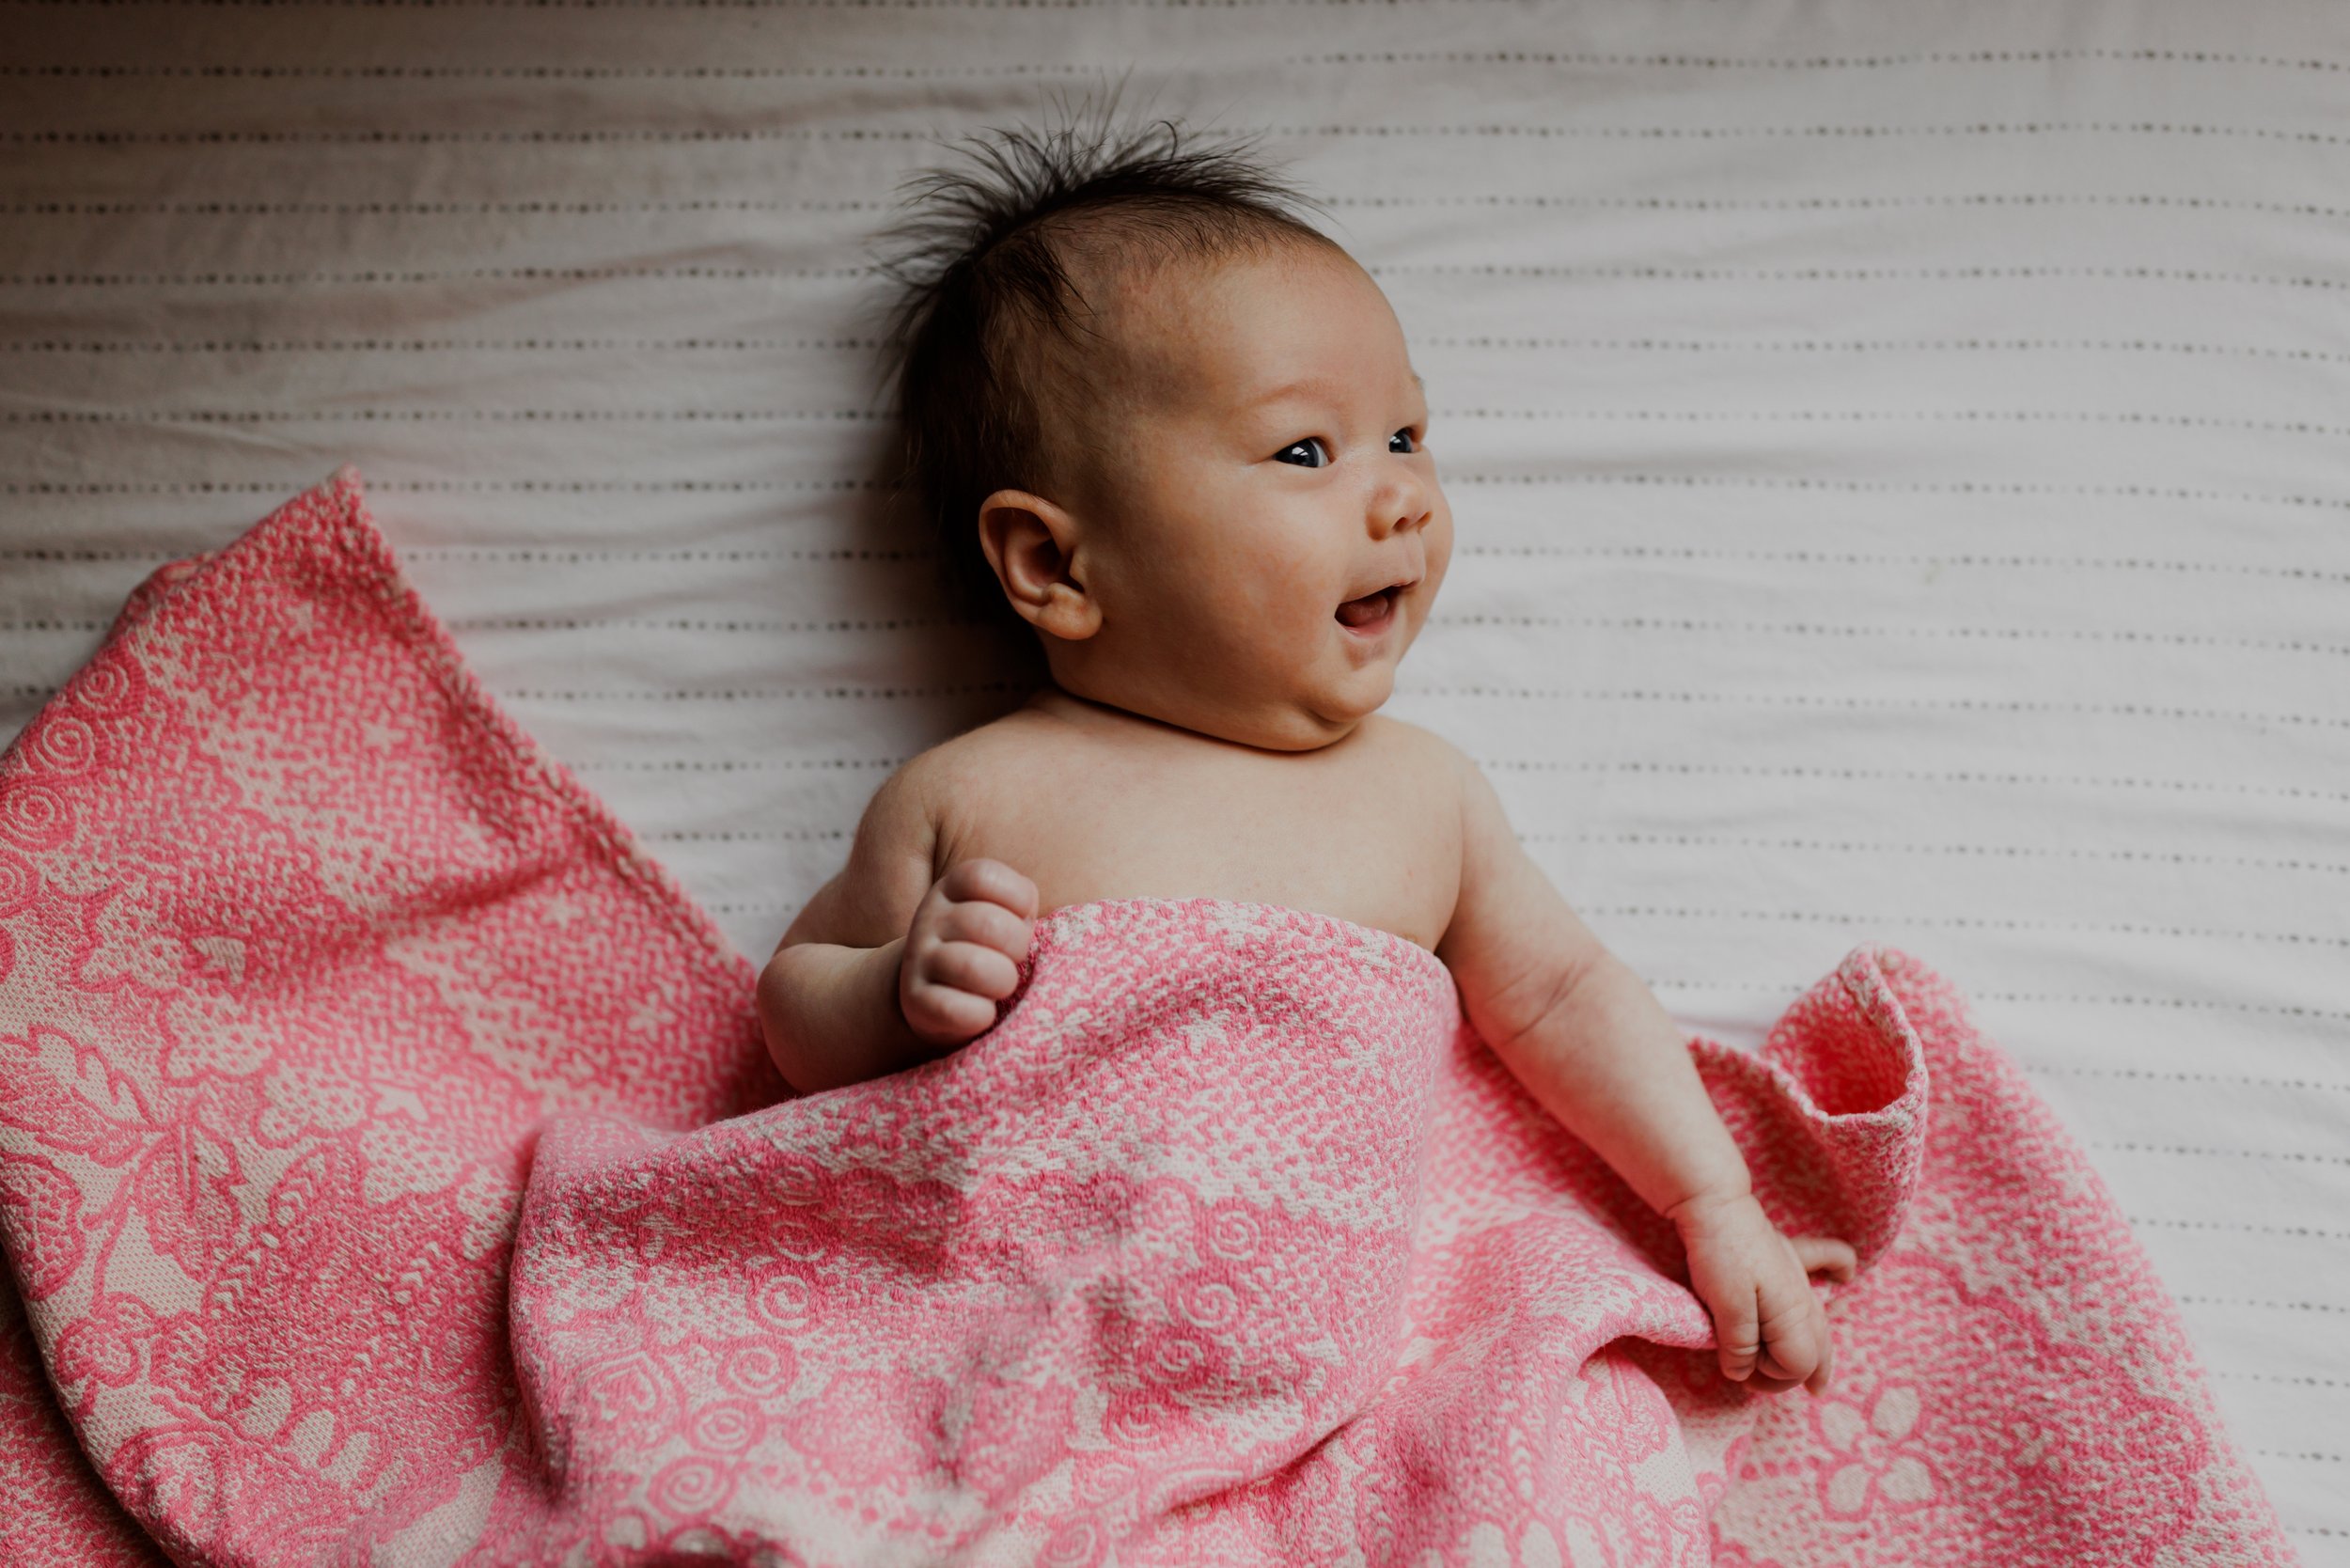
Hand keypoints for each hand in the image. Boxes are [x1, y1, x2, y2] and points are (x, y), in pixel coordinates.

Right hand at [898, 858, 1038, 1049]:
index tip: (1021, 921)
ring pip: (973, 966)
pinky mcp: (916, 1002)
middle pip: (987, 923)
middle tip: (1012, 960)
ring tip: (999, 986)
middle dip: (1016, 947)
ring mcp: (919, 959)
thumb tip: (1068, 927)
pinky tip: (982, 1012)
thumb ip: (1021, 909)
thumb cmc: (988, 950)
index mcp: (953, 889)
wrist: (934, 995)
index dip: (1017, 903)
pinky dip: (981, 1015)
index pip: (984, 876)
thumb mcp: (1002, 917)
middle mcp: (929, 918)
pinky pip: (957, 1010)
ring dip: (1001, 982)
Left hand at [1668, 1188, 1856, 1394]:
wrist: (1714, 1204)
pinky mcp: (1785, 1255)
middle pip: (1813, 1351)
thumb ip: (1739, 1347)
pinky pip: (1825, 1259)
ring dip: (1815, 1350)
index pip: (1798, 1365)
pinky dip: (1837, 1267)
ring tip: (1815, 1380)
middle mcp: (1804, 1298)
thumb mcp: (1726, 1310)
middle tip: (1756, 1383)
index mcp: (1793, 1314)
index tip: (1739, 1368)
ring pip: (1821, 1321)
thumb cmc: (1719, 1256)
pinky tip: (1845, 1273)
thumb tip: (1742, 1372)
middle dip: (1787, 1374)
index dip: (1770, 1375)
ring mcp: (1797, 1275)